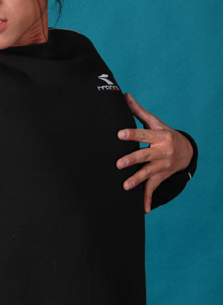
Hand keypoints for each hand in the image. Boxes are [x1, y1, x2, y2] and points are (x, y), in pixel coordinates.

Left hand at [116, 93, 192, 213]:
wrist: (186, 151)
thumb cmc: (164, 134)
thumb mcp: (154, 122)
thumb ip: (138, 111)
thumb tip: (123, 94)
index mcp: (159, 136)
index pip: (143, 134)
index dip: (132, 134)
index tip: (119, 134)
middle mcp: (162, 152)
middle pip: (145, 156)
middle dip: (132, 160)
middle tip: (118, 163)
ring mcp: (162, 166)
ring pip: (148, 174)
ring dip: (137, 181)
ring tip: (125, 186)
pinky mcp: (161, 177)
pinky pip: (153, 189)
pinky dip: (148, 200)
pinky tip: (143, 210)